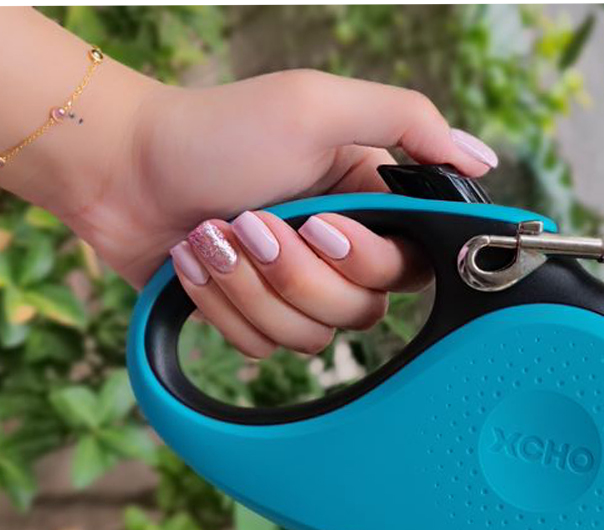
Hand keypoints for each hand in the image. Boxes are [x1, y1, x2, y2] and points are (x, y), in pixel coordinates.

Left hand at [63, 69, 498, 357]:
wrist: (120, 168)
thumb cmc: (215, 130)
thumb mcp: (317, 103)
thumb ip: (410, 121)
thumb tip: (483, 158)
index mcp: (366, 201)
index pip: (408, 268)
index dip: (363, 260)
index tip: (318, 224)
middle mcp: (337, 251)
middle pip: (359, 313)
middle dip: (291, 272)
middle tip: (247, 221)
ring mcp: (291, 289)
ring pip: (308, 340)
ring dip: (247, 288)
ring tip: (211, 237)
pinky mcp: (249, 316)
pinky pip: (259, 351)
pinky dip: (220, 307)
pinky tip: (194, 262)